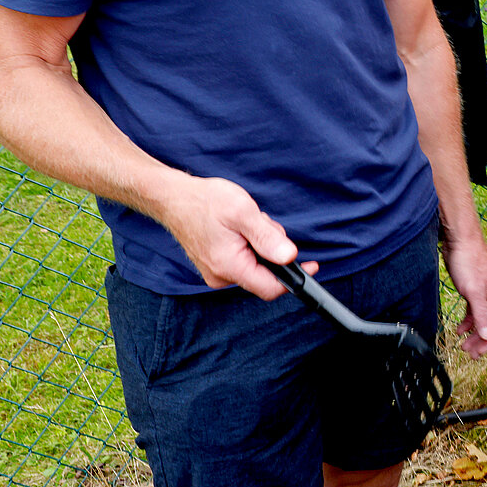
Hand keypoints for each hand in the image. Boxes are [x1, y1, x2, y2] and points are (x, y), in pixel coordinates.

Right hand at [155, 175, 308, 297]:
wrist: (174, 198)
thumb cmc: (205, 202)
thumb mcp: (243, 213)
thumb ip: (268, 237)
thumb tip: (290, 257)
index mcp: (229, 267)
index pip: (270, 288)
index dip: (294, 278)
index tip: (312, 266)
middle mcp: (221, 276)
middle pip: (265, 274)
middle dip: (273, 250)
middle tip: (262, 224)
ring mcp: (216, 272)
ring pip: (256, 265)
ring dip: (261, 244)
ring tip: (247, 222)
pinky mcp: (215, 264)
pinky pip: (244, 259)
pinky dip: (249, 244)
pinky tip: (239, 228)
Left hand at [443, 225, 486, 356]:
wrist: (459, 240)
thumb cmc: (469, 261)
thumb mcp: (474, 292)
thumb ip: (481, 315)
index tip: (479, 351)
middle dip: (483, 339)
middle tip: (470, 353)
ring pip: (484, 319)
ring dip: (475, 333)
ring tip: (464, 345)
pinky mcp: (476, 289)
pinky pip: (475, 311)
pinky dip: (468, 321)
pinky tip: (460, 329)